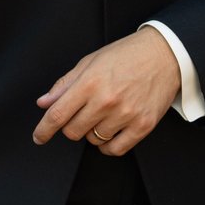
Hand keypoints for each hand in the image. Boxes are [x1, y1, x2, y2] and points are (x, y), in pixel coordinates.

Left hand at [33, 30, 180, 155]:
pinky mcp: (143, 125)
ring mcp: (126, 114)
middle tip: (81, 114)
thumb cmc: (126, 55)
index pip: (57, 115)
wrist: (165, 54)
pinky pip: (116, 149)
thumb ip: (65, 84)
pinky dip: (108, 146)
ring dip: (92, 132)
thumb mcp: (90, 62)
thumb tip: (44, 103)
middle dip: (71, 126)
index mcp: (90, 83)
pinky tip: (110, 134)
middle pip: (73, 131)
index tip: (38, 137)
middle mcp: (106, 100)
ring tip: (102, 115)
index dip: (43, 130)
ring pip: (94, 140)